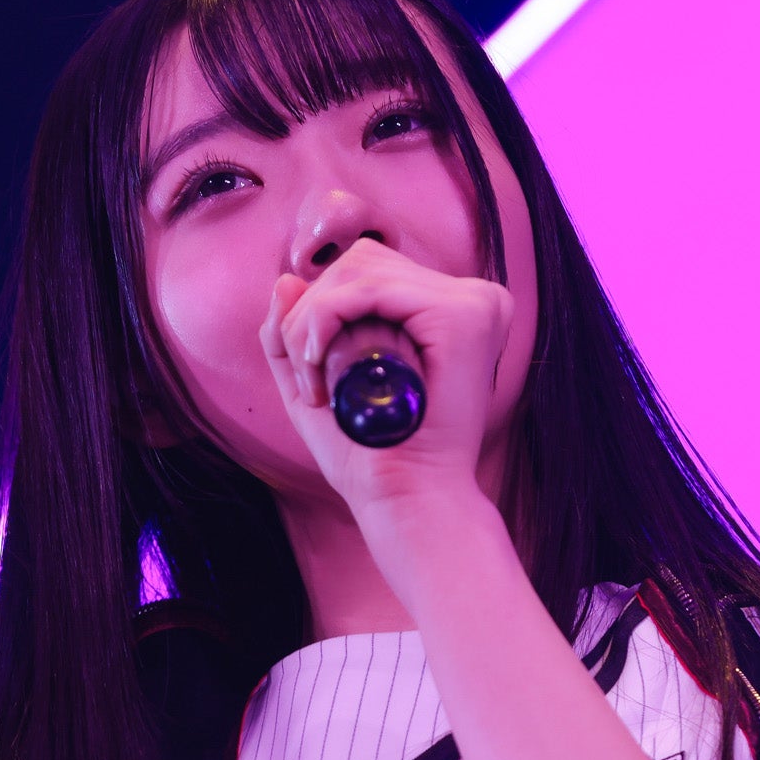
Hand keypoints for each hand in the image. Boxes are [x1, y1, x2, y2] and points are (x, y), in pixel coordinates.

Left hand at [260, 239, 514, 526]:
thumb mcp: (318, 384)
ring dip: (311, 321)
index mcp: (453, 310)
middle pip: (364, 260)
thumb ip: (295, 333)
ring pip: (359, 269)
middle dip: (312, 312)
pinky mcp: (463, 314)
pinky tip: (318, 364)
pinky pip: (367, 287)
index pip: (372, 271)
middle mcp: (473, 298)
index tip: (310, 371)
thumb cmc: (368, 454)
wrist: (405, 499)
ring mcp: (474, 302)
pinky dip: (324, 318)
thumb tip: (286, 278)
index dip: (323, 308)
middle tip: (308, 381)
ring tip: (314, 381)